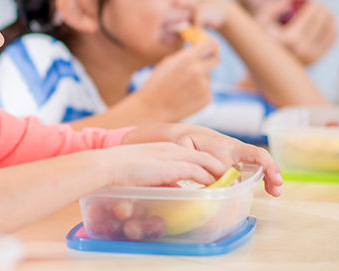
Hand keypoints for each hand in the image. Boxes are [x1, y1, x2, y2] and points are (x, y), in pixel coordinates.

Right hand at [102, 142, 227, 187]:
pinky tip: (218, 186)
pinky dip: (211, 179)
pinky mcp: (172, 167)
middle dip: (220, 167)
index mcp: (166, 148)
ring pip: (206, 162)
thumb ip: (164, 179)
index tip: (218, 173)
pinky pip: (199, 172)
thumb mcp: (146, 172)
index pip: (194, 154)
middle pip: (205, 156)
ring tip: (231, 183)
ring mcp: (173, 156)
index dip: (209, 163)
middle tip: (231, 178)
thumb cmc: (120, 171)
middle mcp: (173, 149)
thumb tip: (179, 190)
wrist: (107, 165)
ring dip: (220, 173)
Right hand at [135, 39, 218, 121]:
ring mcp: (203, 86)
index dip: (210, 46)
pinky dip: (200, 92)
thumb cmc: (157, 84)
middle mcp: (198, 71)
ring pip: (209, 77)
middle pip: (217, 59)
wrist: (152, 108)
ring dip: (200, 79)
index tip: (209, 49)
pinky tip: (186, 96)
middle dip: (210, 60)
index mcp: (187, 59)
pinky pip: (207, 90)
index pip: (211, 44)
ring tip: (184, 88)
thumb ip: (186, 55)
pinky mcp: (206, 98)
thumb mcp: (168, 63)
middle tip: (201, 65)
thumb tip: (199, 50)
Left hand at [168, 124, 282, 196]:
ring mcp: (241, 152)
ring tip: (276, 192)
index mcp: (219, 145)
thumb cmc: (186, 142)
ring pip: (261, 160)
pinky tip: (271, 190)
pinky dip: (267, 177)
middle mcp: (234, 146)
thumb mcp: (184, 147)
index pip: (228, 162)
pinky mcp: (244, 158)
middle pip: (255, 156)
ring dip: (271, 175)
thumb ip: (194, 160)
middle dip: (267, 170)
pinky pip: (260, 164)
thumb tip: (209, 178)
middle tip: (275, 186)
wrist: (191, 134)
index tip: (234, 189)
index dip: (231, 175)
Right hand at [255, 0, 336, 64]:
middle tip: (319, 4)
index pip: (312, 16)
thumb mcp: (260, 23)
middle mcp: (303, 48)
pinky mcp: (317, 59)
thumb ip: (271, 8)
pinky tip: (327, 22)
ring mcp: (312, 55)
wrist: (266, 68)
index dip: (315, 5)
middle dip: (323, 9)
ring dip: (330, 17)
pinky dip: (332, 28)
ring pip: (331, 30)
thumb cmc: (263, 41)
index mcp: (290, 38)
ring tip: (324, 12)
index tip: (312, 0)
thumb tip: (289, 1)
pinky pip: (332, 39)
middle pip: (323, 21)